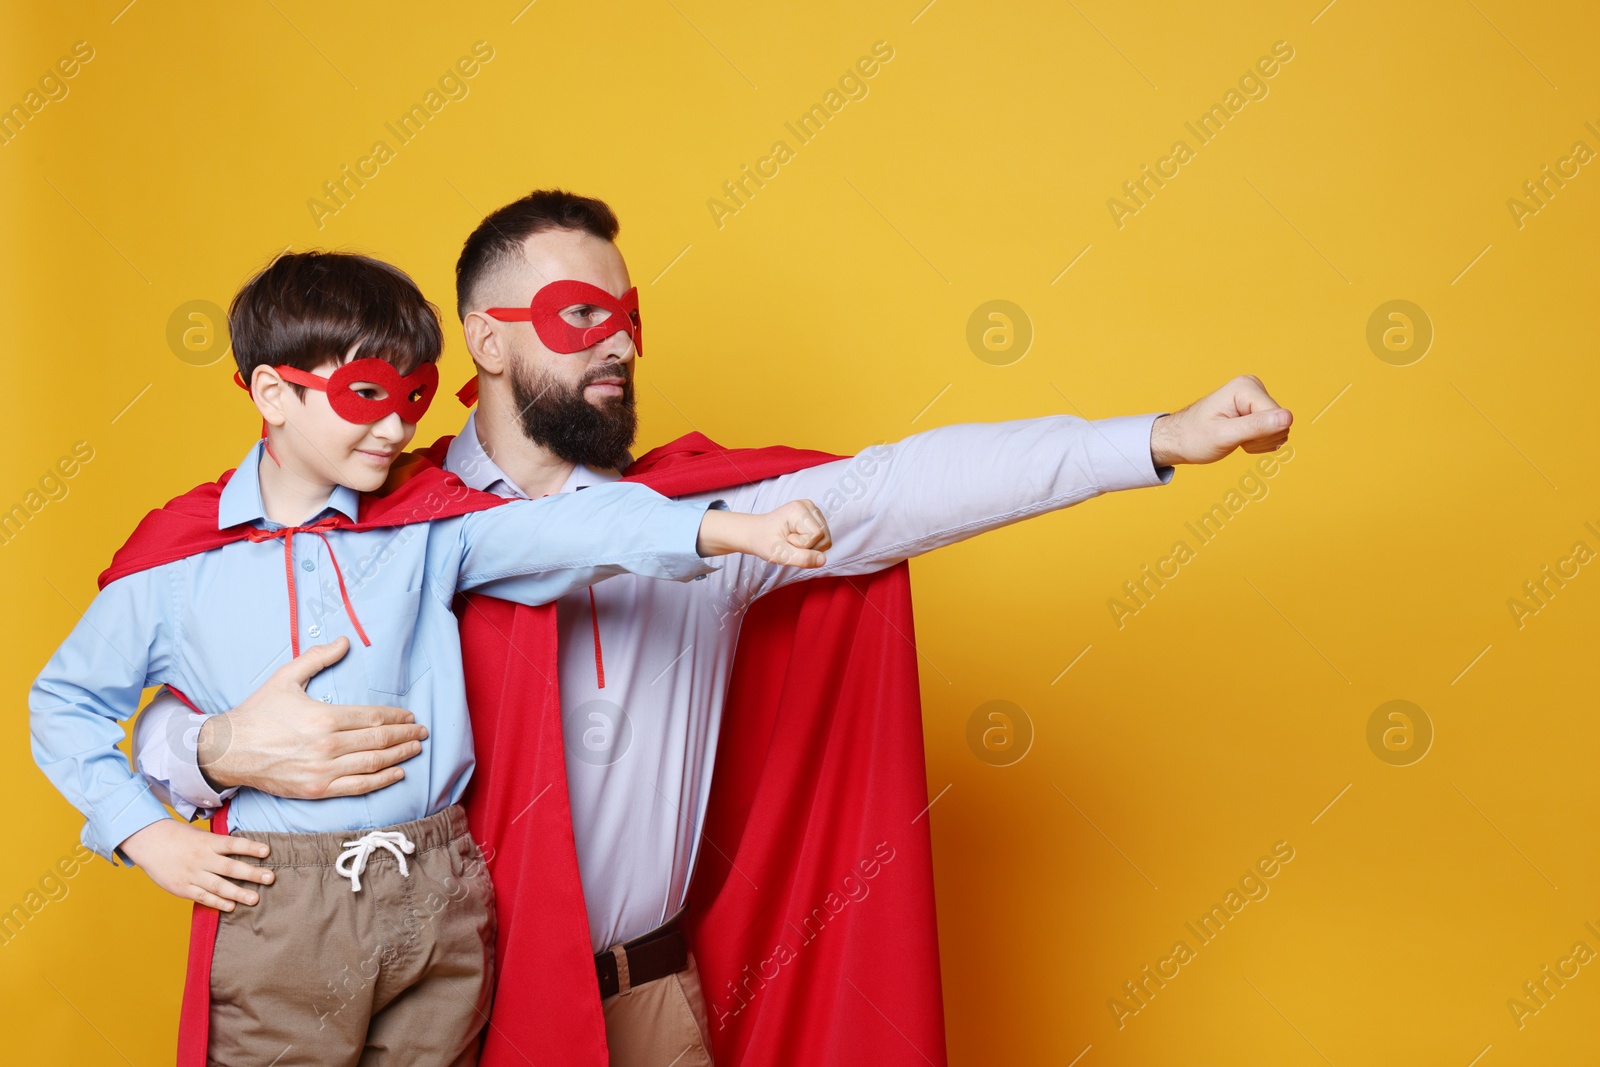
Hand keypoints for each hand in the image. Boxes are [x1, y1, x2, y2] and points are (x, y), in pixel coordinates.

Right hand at [120, 818, 273, 911]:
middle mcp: (202, 858)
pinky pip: (203, 897)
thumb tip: (245, 850)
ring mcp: (192, 874)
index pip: (233, 844)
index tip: (267, 851)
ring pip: (218, 885)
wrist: (149, 842)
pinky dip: (218, 902)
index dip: (251, 847)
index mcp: (208, 842)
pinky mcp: (183, 888)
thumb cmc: (180, 837)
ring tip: (255, 899)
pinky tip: (232, 906)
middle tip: (270, 878)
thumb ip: (220, 845)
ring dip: (238, 893)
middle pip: (230, 867)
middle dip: (252, 874)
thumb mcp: (202, 835)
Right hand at [198, 636, 427, 799]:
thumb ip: (317, 658)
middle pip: (378, 740)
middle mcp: (327, 746)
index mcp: (324, 717)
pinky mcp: (316, 789)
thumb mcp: (286, 678)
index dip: (396, 717)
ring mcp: (322, 771)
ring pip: (373, 763)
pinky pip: (357, 786)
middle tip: (422, 732)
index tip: (410, 716)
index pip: (373, 718)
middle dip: (405, 735)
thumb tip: (345, 641)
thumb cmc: (258, 713)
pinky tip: (398, 773)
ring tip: (415, 748)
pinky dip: (381, 780)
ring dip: (400, 756)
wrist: (228, 751)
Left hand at [696, 500, 831, 567]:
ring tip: (792, 541)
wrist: (757, 533)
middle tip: (788, 542)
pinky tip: (798, 540)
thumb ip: (801, 558)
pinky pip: (824, 539)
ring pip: (826, 539)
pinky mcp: (815, 517)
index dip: (803, 545)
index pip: (816, 535)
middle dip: (808, 548)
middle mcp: (809, 505)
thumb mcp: (779, 554)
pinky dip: (812, 545)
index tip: (785, 541)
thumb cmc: (764, 541)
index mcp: (798, 509)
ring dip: (810, 547)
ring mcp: (813, 510)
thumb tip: (823, 560)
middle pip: (824, 537)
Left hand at [1150, 375, 1292, 465]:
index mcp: (1246, 387)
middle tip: (1233, 438)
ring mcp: (1256, 398)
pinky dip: (1258, 442)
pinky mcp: (1258, 409)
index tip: (1235, 435)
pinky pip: (1274, 432)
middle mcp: (1254, 387)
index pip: (1278, 416)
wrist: (1179, 440)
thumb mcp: (1224, 436)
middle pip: (1281, 422)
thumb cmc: (1194, 437)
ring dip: (1259, 442)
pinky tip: (1240, 438)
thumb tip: (1288, 418)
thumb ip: (1256, 427)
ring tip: (1234, 438)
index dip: (1260, 435)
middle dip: (1260, 439)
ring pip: (1280, 429)